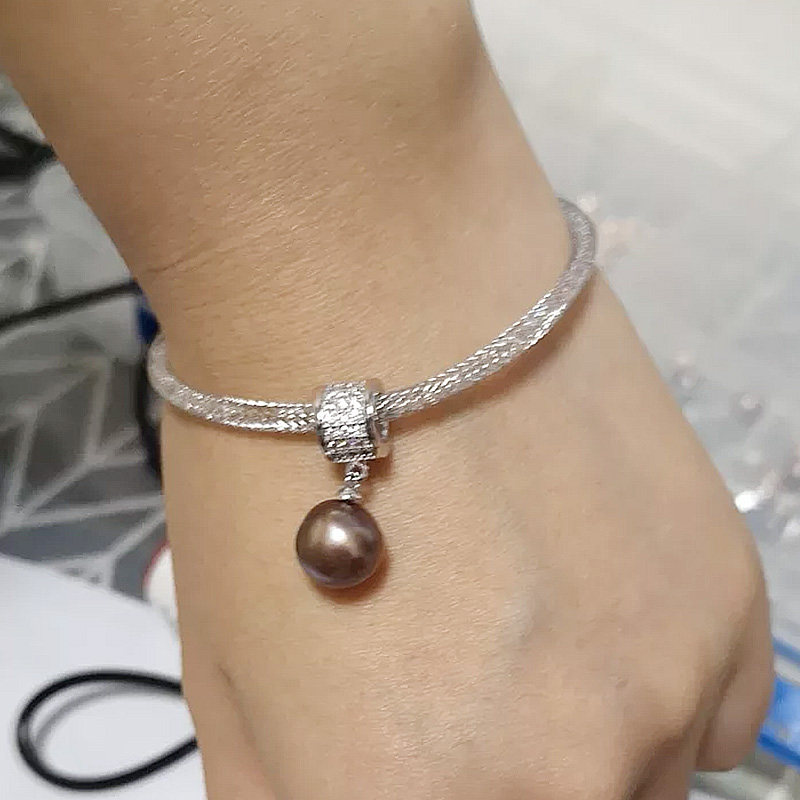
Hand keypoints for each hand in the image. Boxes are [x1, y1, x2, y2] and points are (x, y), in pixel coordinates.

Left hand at [165, 277, 771, 799]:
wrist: (375, 285)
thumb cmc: (267, 462)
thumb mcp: (226, 671)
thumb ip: (289, 798)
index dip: (413, 791)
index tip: (414, 747)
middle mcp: (554, 779)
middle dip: (493, 780)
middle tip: (453, 696)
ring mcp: (660, 691)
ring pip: (639, 784)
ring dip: (580, 740)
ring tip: (520, 625)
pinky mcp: (728, 600)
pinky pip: (715, 721)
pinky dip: (658, 694)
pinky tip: (595, 605)